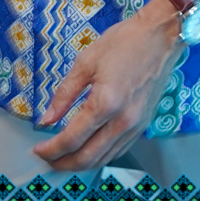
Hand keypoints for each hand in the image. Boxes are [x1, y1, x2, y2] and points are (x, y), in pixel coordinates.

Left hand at [30, 0, 183, 169]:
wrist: (161, 36)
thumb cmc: (124, 42)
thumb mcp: (86, 62)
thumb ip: (64, 94)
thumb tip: (46, 119)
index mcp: (106, 103)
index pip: (72, 138)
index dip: (51, 149)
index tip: (38, 150)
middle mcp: (123, 120)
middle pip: (88, 157)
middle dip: (63, 164)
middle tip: (47, 161)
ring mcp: (136, 125)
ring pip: (104, 158)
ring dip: (81, 164)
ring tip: (63, 159)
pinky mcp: (143, 124)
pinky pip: (118, 150)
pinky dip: (100, 156)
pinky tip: (89, 151)